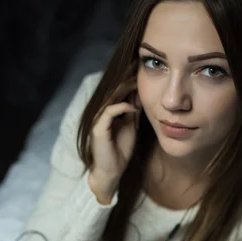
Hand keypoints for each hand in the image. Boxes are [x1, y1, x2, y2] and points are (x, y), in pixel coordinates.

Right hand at [90, 63, 141, 181]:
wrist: (111, 171)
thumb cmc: (120, 150)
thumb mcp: (131, 127)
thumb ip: (133, 112)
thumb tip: (140, 97)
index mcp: (110, 112)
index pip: (119, 92)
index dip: (130, 82)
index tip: (143, 73)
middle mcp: (103, 113)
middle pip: (114, 91)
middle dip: (126, 80)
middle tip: (139, 69)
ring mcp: (99, 120)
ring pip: (110, 99)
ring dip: (123, 90)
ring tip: (136, 82)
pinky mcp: (98, 129)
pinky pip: (109, 112)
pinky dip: (121, 108)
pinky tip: (132, 107)